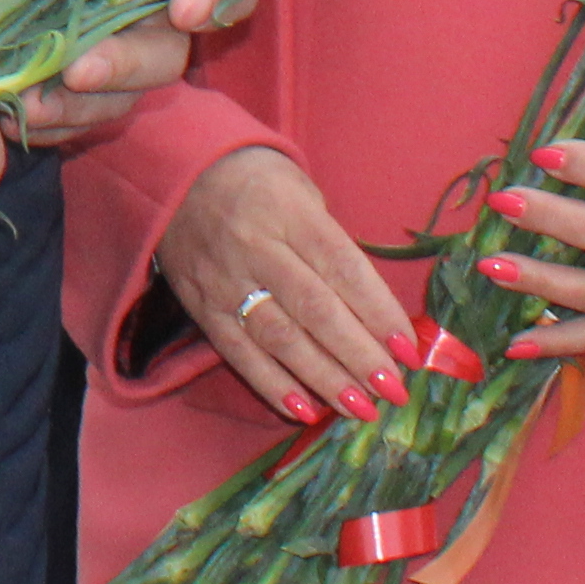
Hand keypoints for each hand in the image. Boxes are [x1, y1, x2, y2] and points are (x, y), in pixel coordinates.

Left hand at [0, 0, 257, 145]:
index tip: (185, 8)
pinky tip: (16, 121)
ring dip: (77, 106)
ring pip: (121, 99)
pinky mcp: (98, 95)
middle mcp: (164, 19)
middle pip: (164, 55)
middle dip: (122, 64)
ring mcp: (131, 62)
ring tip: (31, 104)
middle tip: (78, 71)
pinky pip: (83, 121)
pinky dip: (52, 124)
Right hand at [154, 145, 412, 425]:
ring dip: (324, 379)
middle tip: (394, 390)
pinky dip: (271, 384)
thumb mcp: (302, 192)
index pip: (343, 268)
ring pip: (280, 338)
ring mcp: (224, 280)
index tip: (410, 349)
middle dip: (359, 355)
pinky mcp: (201, 306)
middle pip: (316, 310)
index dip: (380, 312)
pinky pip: (237, 352)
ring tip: (361, 408)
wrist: (174, 173)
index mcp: (290, 212)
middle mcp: (257, 247)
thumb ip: (333, 246)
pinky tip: (304, 410)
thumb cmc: (257, 182)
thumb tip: (376, 313)